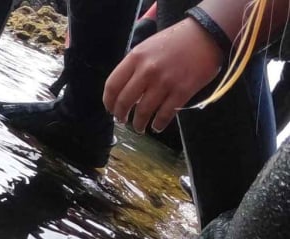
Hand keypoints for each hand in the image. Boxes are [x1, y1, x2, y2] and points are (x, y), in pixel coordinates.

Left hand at [103, 19, 223, 130]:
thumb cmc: (176, 40)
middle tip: (122, 120)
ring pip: (143, 111)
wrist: (208, 34)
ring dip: (138, 124)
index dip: (109, 102)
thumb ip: (134, 67)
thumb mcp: (148, 47)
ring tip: (139, 127)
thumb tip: (124, 91)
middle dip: (121, 115)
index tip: (110, 109)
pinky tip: (156, 126)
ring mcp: (165, 82)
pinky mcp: (182, 91)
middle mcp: (147, 71)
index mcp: (136, 58)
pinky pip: (165, 114)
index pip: (112, 86)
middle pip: (125, 102)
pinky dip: (158, 124)